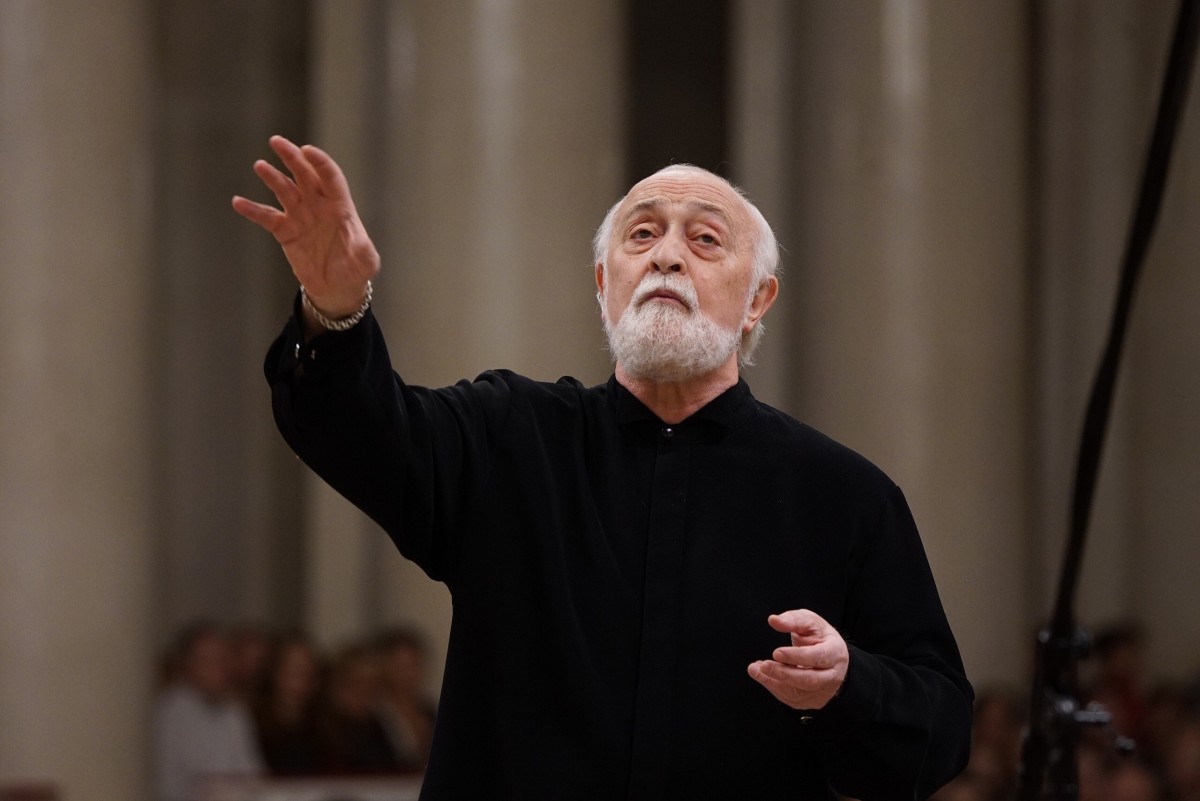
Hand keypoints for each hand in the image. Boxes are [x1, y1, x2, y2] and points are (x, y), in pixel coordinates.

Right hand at [232, 135, 379, 316]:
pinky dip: (253, 210)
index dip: (320, 163)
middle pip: (304, 176)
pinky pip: (267, 217)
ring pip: (285, 191)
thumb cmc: (356, 270)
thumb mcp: (366, 262)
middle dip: (292, 158)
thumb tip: (359, 242)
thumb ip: (364, 250)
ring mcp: (301, 217)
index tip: (307, 150)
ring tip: (260, 166)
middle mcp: (319, 207)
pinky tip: (238, 202)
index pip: (330, 178)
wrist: (338, 287)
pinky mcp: (286, 232)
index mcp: (340, 208)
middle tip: (277, 142)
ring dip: (273, 177)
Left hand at [747, 609, 848, 709]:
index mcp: (835, 652)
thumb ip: (792, 620)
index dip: (797, 656)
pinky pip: (791, 699)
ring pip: (798, 693)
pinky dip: (774, 687)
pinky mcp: (813, 701)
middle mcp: (833, 675)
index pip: (818, 657)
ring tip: (755, 669)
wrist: (830, 656)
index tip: (776, 652)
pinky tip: (762, 675)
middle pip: (809, 680)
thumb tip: (773, 620)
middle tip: (763, 665)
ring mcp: (824, 691)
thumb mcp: (810, 622)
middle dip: (783, 674)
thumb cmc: (819, 637)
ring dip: (773, 682)